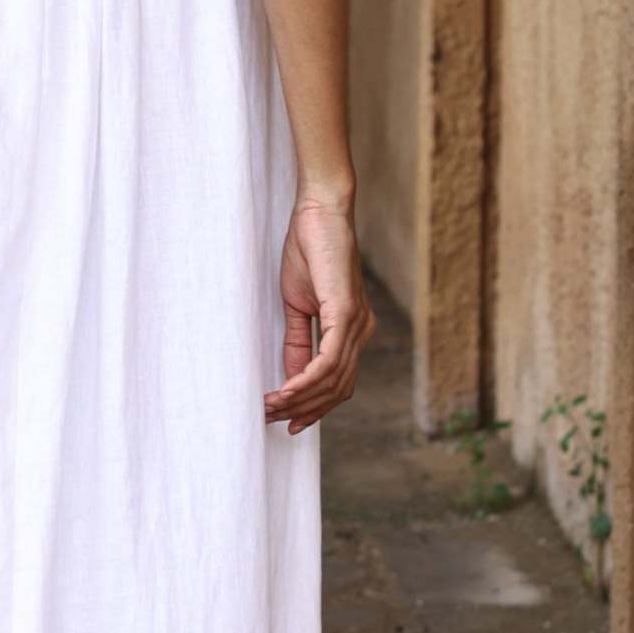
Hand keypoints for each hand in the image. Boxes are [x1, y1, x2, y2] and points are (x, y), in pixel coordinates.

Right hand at [266, 188, 370, 433]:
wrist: (320, 212)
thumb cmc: (310, 251)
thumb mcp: (298, 304)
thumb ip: (299, 341)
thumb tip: (292, 378)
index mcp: (354, 329)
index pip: (338, 382)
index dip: (313, 406)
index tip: (286, 420)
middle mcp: (362, 331)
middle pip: (337, 389)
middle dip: (304, 409)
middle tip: (271, 418)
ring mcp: (358, 324)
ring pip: (333, 381)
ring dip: (300, 399)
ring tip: (271, 406)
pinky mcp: (346, 313)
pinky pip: (328, 361)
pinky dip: (305, 380)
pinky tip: (286, 391)